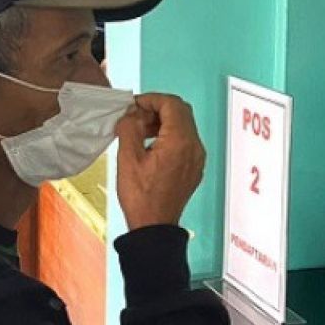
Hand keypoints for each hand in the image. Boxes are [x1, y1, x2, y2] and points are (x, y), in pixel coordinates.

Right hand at [116, 94, 205, 230]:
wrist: (155, 226)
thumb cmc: (141, 197)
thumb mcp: (128, 158)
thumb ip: (129, 128)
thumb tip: (131, 114)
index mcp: (180, 142)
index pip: (172, 104)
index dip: (151, 99)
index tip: (134, 105)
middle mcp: (195, 147)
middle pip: (181, 111)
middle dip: (157, 108)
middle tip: (136, 116)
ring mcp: (197, 158)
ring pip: (185, 125)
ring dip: (163, 121)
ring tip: (140, 131)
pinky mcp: (194, 167)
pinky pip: (186, 141)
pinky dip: (170, 135)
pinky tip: (151, 144)